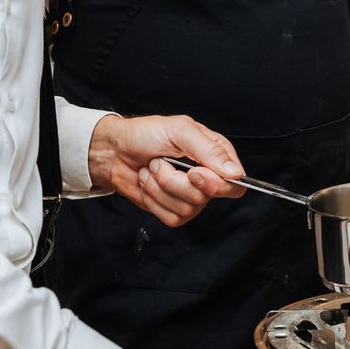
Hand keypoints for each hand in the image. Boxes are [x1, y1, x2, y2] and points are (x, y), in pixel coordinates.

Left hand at [87, 114, 244, 226]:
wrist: (115, 151)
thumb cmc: (146, 134)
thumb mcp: (179, 131)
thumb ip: (208, 150)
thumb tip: (235, 173)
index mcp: (214, 155)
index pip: (234, 182)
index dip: (216, 183)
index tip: (194, 173)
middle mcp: (206, 177)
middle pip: (208, 197)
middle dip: (176, 182)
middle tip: (161, 163)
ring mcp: (190, 196)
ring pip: (187, 209)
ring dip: (160, 188)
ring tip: (152, 168)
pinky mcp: (173, 210)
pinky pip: (172, 217)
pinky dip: (154, 199)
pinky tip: (148, 183)